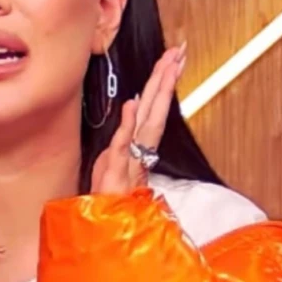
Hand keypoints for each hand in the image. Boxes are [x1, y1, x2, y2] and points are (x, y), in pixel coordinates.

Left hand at [90, 42, 187, 194]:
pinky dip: (129, 125)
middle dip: (166, 79)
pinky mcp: (117, 173)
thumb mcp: (111, 162)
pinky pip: (123, 145)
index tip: (173, 60)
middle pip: (155, 108)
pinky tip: (134, 104)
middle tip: (178, 52)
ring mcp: (130, 161)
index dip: (162, 83)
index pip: (154, 109)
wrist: (103, 228)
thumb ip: (123, 137)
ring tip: (166, 67)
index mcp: (138, 146)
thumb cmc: (107, 197)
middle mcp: (139, 151)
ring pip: (147, 122)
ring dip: (156, 93)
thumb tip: (132, 109)